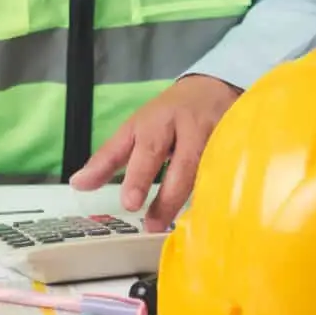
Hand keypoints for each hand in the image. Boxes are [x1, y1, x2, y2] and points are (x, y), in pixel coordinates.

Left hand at [70, 75, 240, 231]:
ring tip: (173, 227)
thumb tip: (78, 185)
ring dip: (191, 198)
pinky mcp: (237, 144)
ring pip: (208, 168)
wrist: (214, 87)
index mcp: (155, 122)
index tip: (129, 202)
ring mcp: (216, 134)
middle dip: (167, 192)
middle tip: (149, 220)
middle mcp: (186, 126)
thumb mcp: (134, 130)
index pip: (144, 147)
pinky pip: (229, 170)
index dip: (137, 175)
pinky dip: (219, 191)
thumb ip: (108, 160)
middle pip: (180, 160)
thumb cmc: (167, 117)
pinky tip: (212, 214)